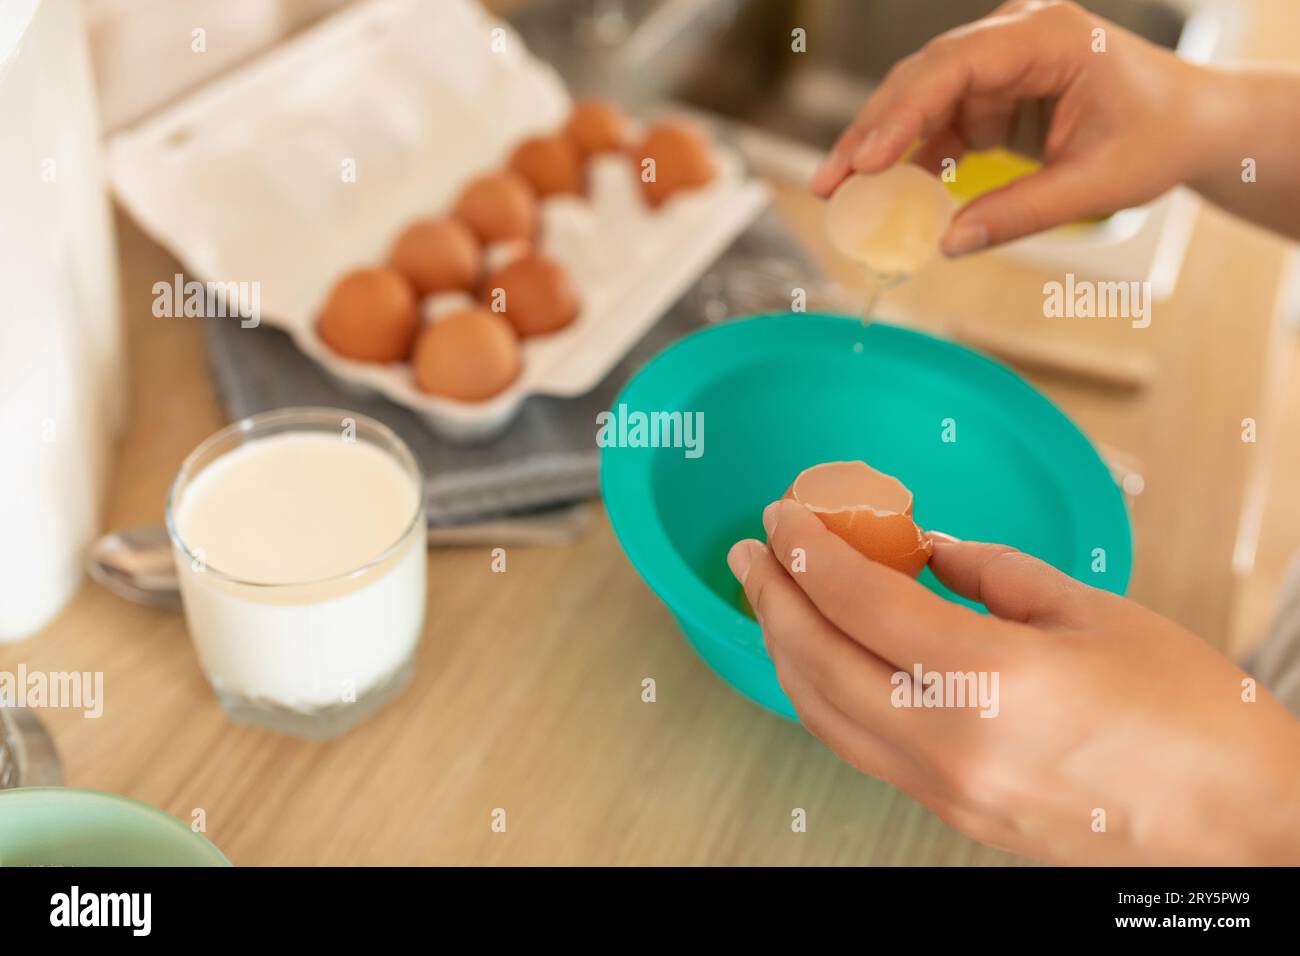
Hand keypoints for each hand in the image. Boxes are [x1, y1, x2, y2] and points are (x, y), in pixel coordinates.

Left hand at [728, 498, 1299, 863]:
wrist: (1244, 830)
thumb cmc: (1193, 718)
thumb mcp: (1092, 613)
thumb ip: (991, 574)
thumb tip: (930, 549)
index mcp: (990, 680)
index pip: (858, 600)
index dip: (807, 549)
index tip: (783, 515)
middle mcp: (951, 744)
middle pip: (817, 660)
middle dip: (772, 597)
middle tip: (752, 551)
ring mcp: (946, 791)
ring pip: (823, 714)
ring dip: (785, 649)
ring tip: (772, 599)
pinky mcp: (953, 816)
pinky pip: (858, 748)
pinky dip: (822, 696)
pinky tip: (823, 659)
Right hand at [811, 0, 1208, 254]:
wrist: (1190, 124)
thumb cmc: (1159, 139)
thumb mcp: (1097, 185)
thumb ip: (1021, 213)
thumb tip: (947, 243)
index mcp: (1048, 36)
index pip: (954, 66)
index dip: (902, 112)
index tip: (867, 160)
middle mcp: (1013, 36)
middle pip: (921, 78)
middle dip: (872, 133)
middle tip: (829, 183)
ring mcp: (997, 62)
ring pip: (918, 100)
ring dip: (880, 148)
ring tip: (841, 193)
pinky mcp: (990, 92)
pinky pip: (936, 123)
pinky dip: (911, 161)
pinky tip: (885, 195)